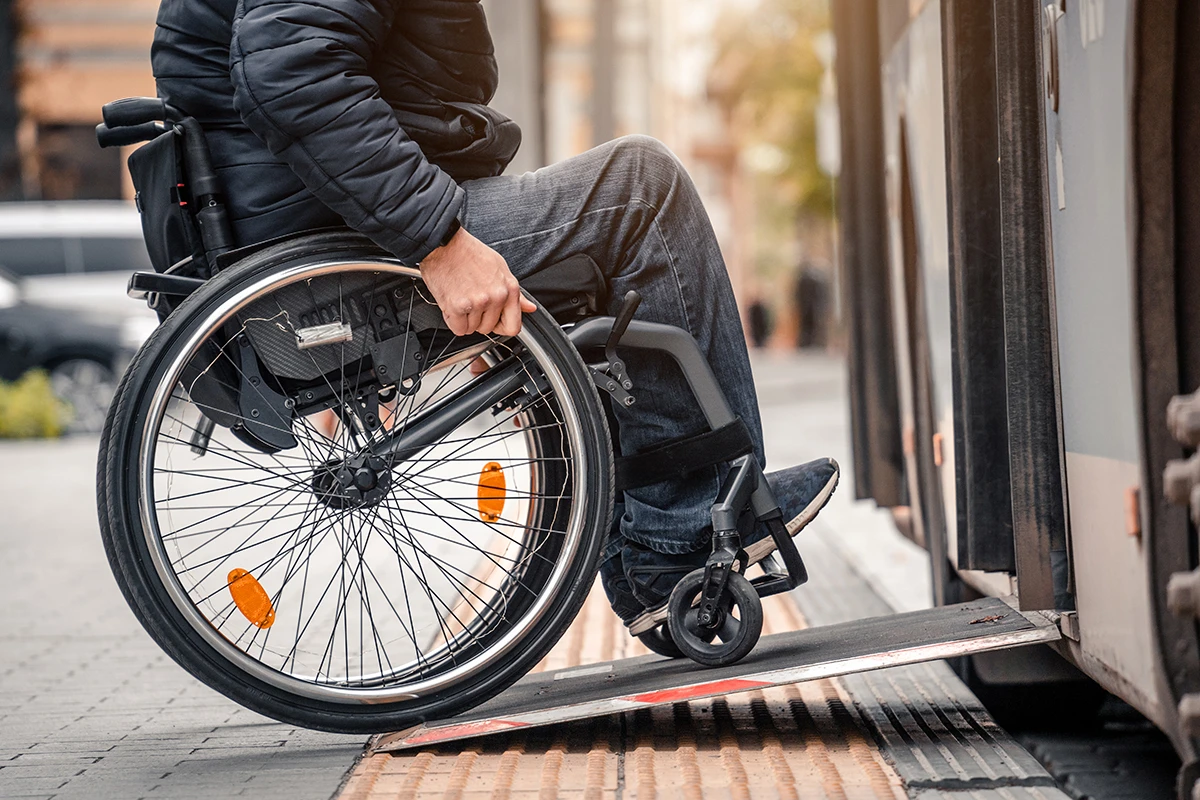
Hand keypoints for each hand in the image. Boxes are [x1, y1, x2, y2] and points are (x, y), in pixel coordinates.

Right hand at [420, 226, 535, 336]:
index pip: (513, 326)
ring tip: (461, 297)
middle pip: (488, 328)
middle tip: (471, 300)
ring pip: (472, 329)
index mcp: (509, 288)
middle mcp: (496, 296)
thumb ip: (516, 294)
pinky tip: (453, 303)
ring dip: (464, 319)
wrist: (444, 244)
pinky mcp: (458, 306)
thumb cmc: (469, 253)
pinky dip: (453, 320)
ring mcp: (478, 302)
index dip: (500, 326)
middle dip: (478, 320)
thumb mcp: (500, 268)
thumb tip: (529, 308)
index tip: (493, 320)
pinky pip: (458, 329)